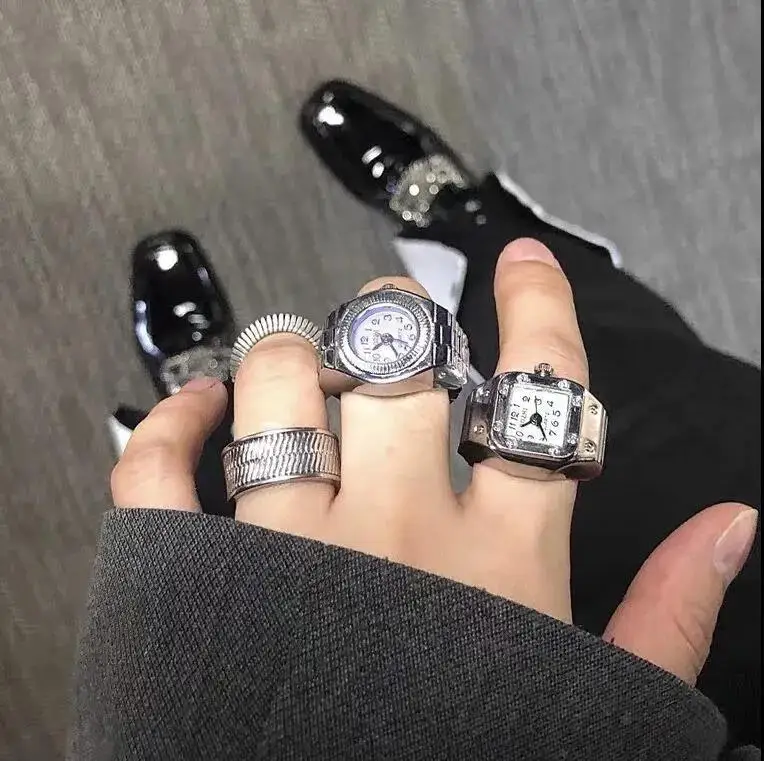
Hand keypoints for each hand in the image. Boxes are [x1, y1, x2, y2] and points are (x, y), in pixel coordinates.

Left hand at [111, 238, 757, 686]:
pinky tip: (197, 405)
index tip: (522, 266)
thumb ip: (668, 612)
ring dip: (292, 349)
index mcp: (501, 565)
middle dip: (400, 319)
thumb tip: (730, 526)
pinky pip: (160, 472)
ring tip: (304, 353)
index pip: (538, 392)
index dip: (539, 306)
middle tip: (397, 323)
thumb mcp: (598, 705)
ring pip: (281, 387)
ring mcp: (290, 554)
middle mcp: (395, 540)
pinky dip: (171, 422)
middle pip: (400, 362)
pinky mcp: (197, 582)